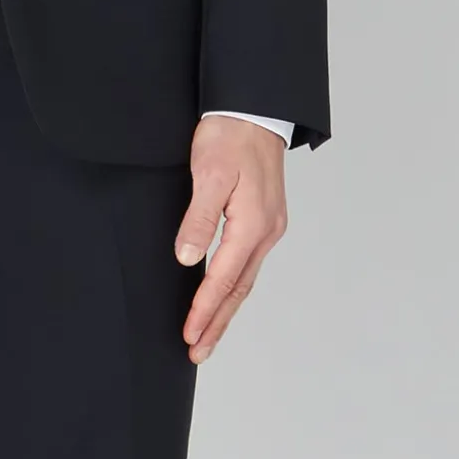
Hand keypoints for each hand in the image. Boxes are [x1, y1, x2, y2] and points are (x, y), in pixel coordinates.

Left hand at [174, 114, 287, 364]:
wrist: (254, 107)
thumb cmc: (230, 135)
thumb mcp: (209, 173)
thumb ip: (199, 218)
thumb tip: (189, 259)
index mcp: (252, 224)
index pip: (223, 278)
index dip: (204, 310)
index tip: (189, 334)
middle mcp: (266, 231)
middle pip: (239, 288)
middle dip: (218, 323)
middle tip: (198, 351)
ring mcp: (269, 225)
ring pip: (245, 278)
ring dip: (226, 308)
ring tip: (208, 334)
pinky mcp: (265, 218)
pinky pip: (248, 262)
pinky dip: (234, 285)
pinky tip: (224, 294)